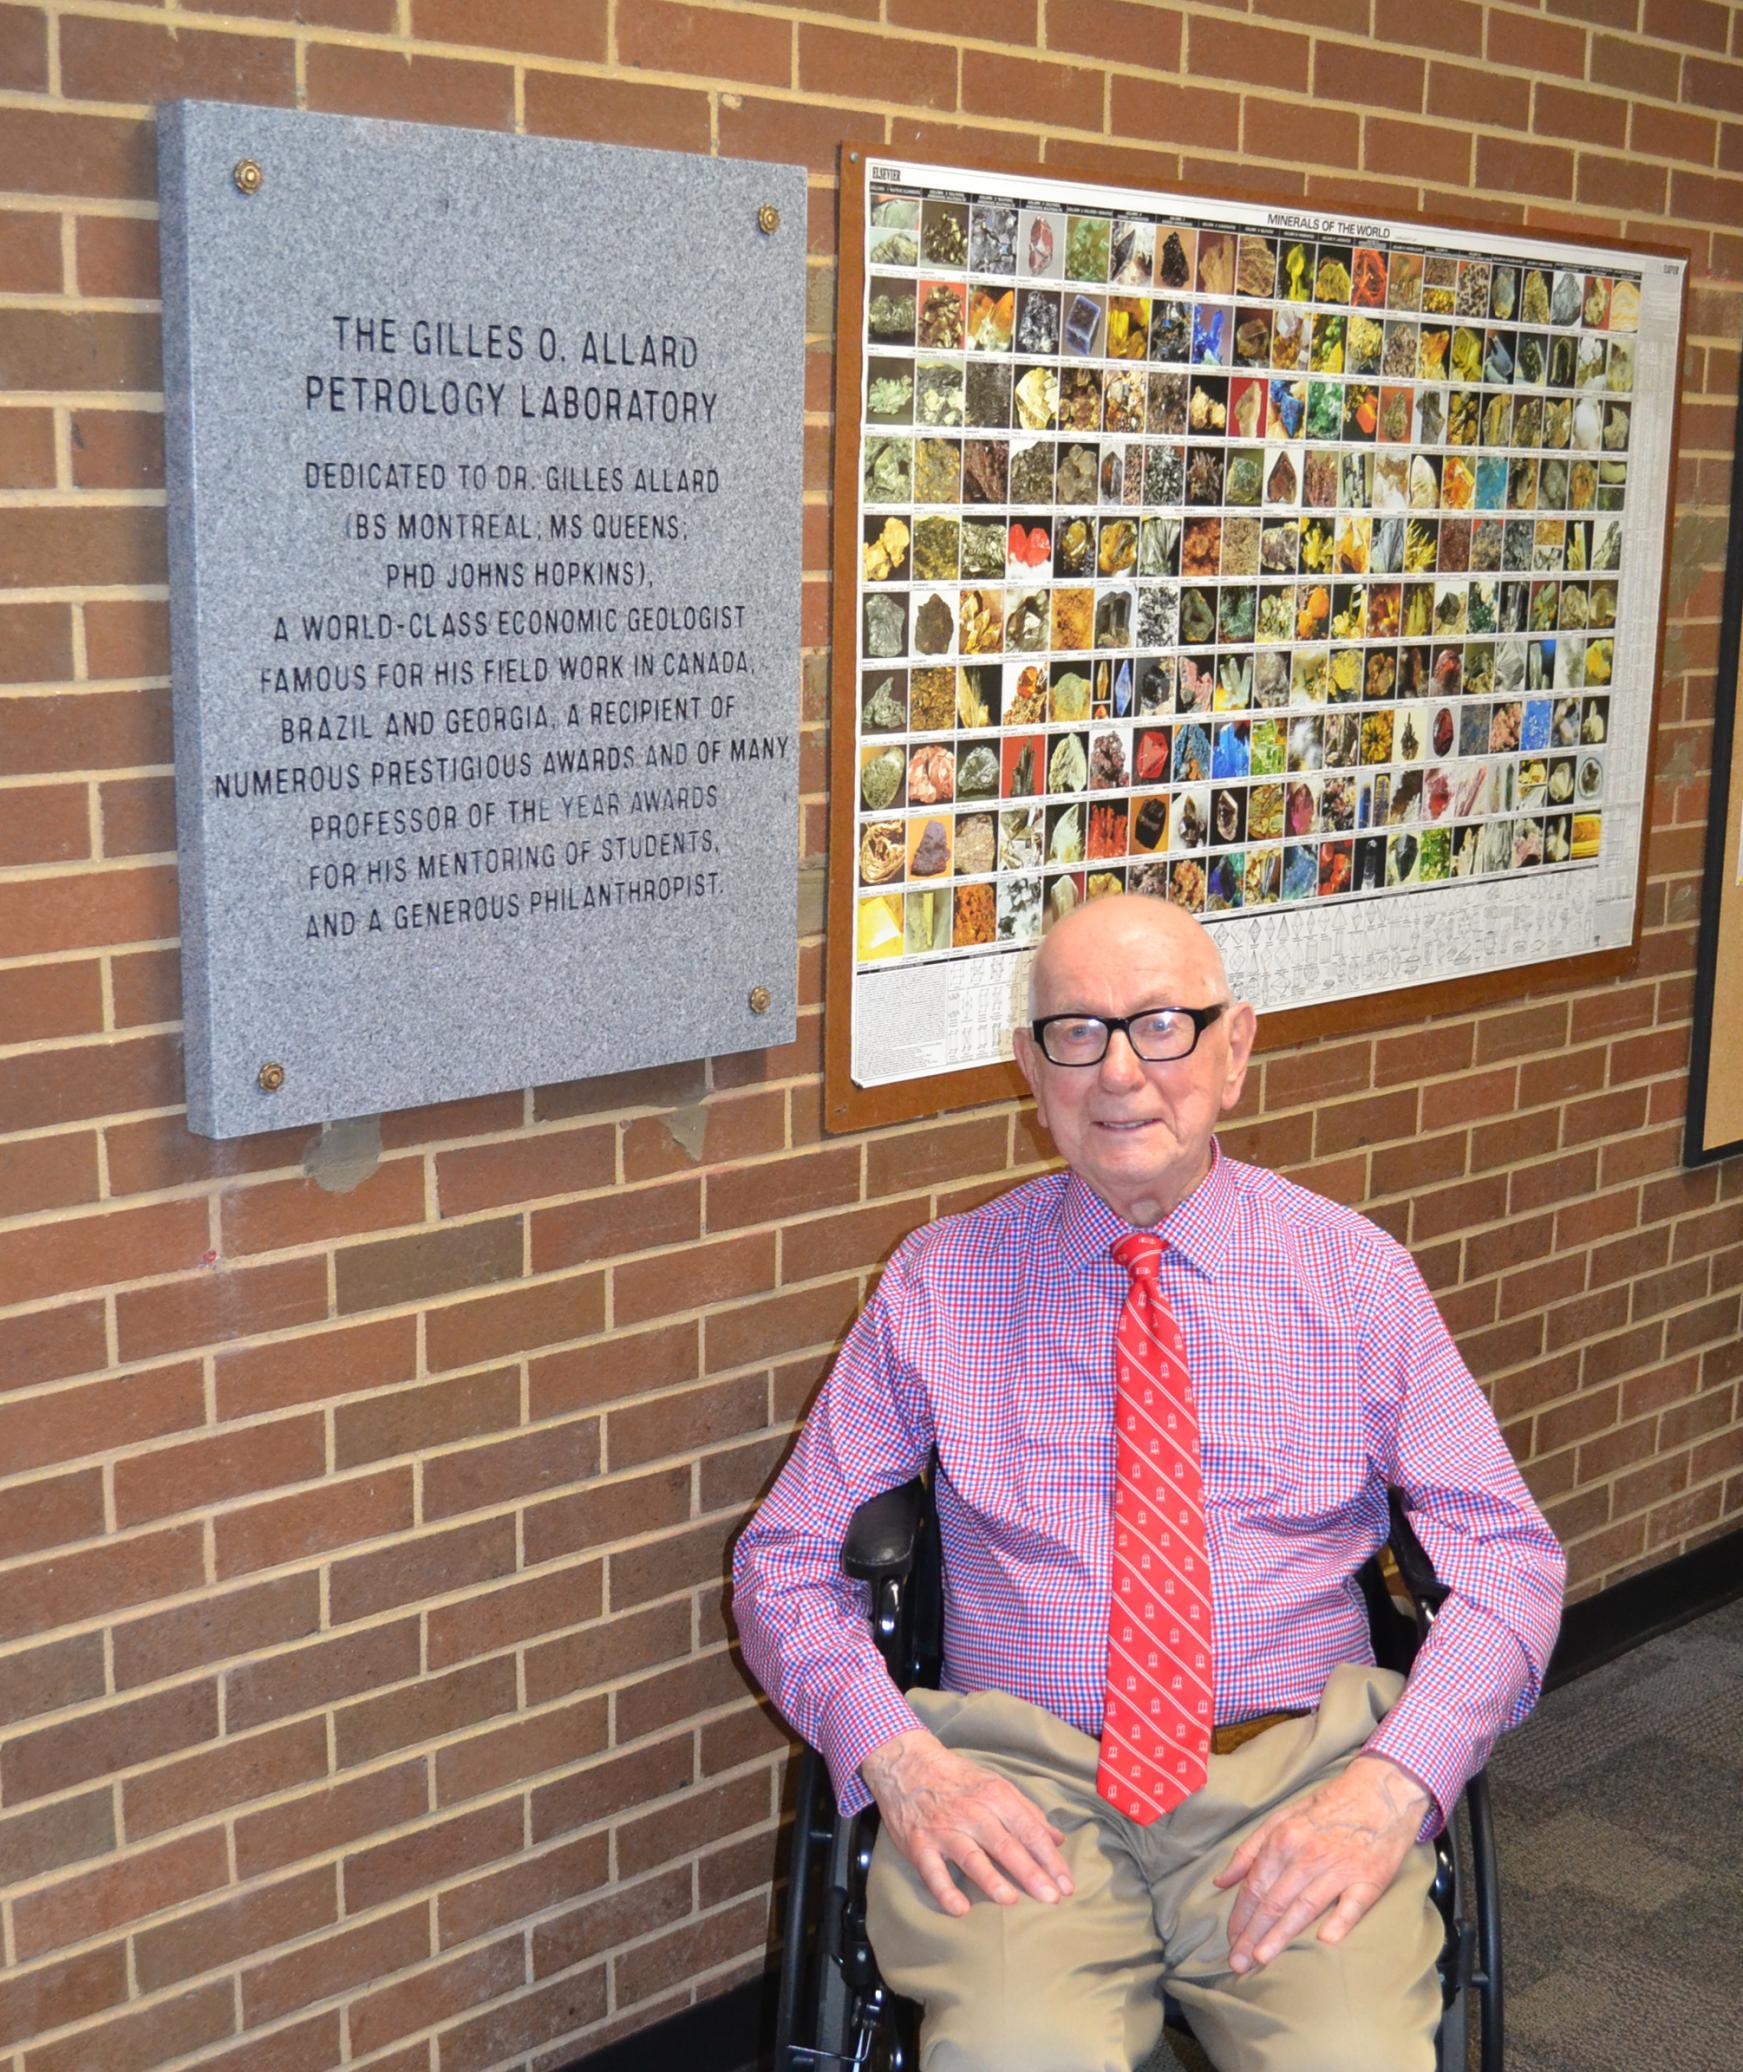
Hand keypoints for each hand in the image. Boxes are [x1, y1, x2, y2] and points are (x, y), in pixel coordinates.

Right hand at [860, 1726, 1075, 1917]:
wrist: (906, 1764)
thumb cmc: (958, 1778)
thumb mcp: (996, 1784)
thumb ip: (1027, 1812)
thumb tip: (1058, 1839)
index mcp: (995, 1796)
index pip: (1029, 1831)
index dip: (1050, 1859)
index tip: (1067, 1885)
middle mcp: (972, 1812)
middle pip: (1006, 1845)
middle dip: (1031, 1873)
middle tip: (1052, 1898)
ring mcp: (944, 1829)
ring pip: (971, 1856)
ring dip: (990, 1879)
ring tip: (1010, 1899)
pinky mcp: (920, 1845)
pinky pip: (932, 1871)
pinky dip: (944, 1890)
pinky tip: (960, 1909)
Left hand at [1212, 1754, 1429, 1973]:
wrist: (1379, 1791)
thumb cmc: (1326, 1808)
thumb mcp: (1281, 1818)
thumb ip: (1250, 1850)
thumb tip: (1221, 1881)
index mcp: (1282, 1839)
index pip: (1255, 1885)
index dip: (1240, 1916)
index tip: (1230, 1941)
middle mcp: (1306, 1855)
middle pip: (1274, 1900)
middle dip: (1252, 1934)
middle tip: (1238, 1963)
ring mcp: (1339, 1868)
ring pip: (1304, 1906)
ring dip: (1281, 1934)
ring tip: (1262, 1958)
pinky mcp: (1369, 1879)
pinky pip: (1352, 1905)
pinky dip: (1339, 1921)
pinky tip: (1325, 1940)